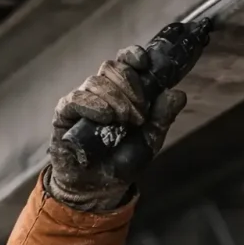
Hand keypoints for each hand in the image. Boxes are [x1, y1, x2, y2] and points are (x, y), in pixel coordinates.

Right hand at [47, 19, 210, 211]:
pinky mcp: (65, 114)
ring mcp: (82, 100)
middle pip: (112, 68)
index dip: (133, 56)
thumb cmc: (122, 162)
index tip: (144, 62)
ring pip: (96, 82)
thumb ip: (162, 118)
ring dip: (115, 99)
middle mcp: (101, 91)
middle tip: (139, 114)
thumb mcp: (149, 142)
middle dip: (130, 86)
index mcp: (122, 92)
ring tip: (125, 122)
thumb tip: (178, 94)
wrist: (99, 188)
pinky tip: (105, 116)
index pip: (125, 61)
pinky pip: (76, 99)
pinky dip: (92, 104)